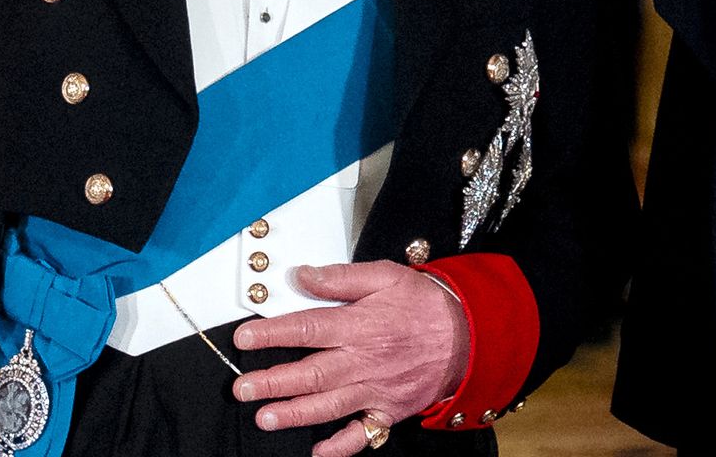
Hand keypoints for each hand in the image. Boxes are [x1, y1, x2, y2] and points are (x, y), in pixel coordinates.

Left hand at [231, 262, 467, 456]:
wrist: (472, 336)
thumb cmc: (426, 305)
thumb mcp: (385, 276)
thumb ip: (340, 278)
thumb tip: (302, 276)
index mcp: (360, 326)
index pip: (307, 329)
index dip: (272, 334)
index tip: (245, 338)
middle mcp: (365, 361)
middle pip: (312, 373)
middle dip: (273, 382)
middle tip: (243, 387)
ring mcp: (376, 389)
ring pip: (330, 405)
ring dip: (295, 413)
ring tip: (265, 418)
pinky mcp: (389, 410)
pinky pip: (363, 434)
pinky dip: (341, 446)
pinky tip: (318, 451)